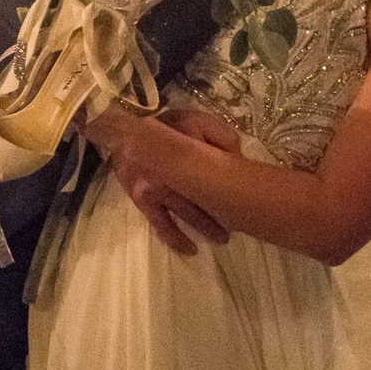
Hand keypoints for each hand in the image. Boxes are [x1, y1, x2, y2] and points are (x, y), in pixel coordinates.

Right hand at [98, 107, 237, 255]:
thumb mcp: (199, 119)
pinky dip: (175, 238)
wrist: (122, 129)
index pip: (219, 169)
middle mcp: (172, 168)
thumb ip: (222, 138)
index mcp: (190, 145)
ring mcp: (156, 186)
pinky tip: (189, 250)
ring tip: (221, 239)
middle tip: (239, 225)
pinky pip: (160, 223)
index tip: (248, 200)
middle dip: (223, 212)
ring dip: (205, 226)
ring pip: (186, 211)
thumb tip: (237, 161)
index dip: (234, 187)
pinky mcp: (142, 198)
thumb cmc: (167, 124)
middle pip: (204, 194)